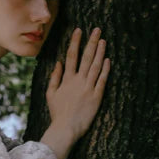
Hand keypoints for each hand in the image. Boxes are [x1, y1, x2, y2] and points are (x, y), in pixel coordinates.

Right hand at [46, 27, 109, 144]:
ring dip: (100, 52)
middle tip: (96, 29)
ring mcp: (88, 88)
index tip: (79, 30)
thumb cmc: (57, 113)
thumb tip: (58, 63)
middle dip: (91, 42)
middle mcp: (78, 81)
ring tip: (103, 40)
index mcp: (66, 79)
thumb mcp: (50, 94)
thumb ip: (54, 77)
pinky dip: (105, 70)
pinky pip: (102, 80)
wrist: (66, 128)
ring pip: (95, 66)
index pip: (71, 56)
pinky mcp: (96, 97)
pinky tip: (108, 60)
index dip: (75, 42)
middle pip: (86, 57)